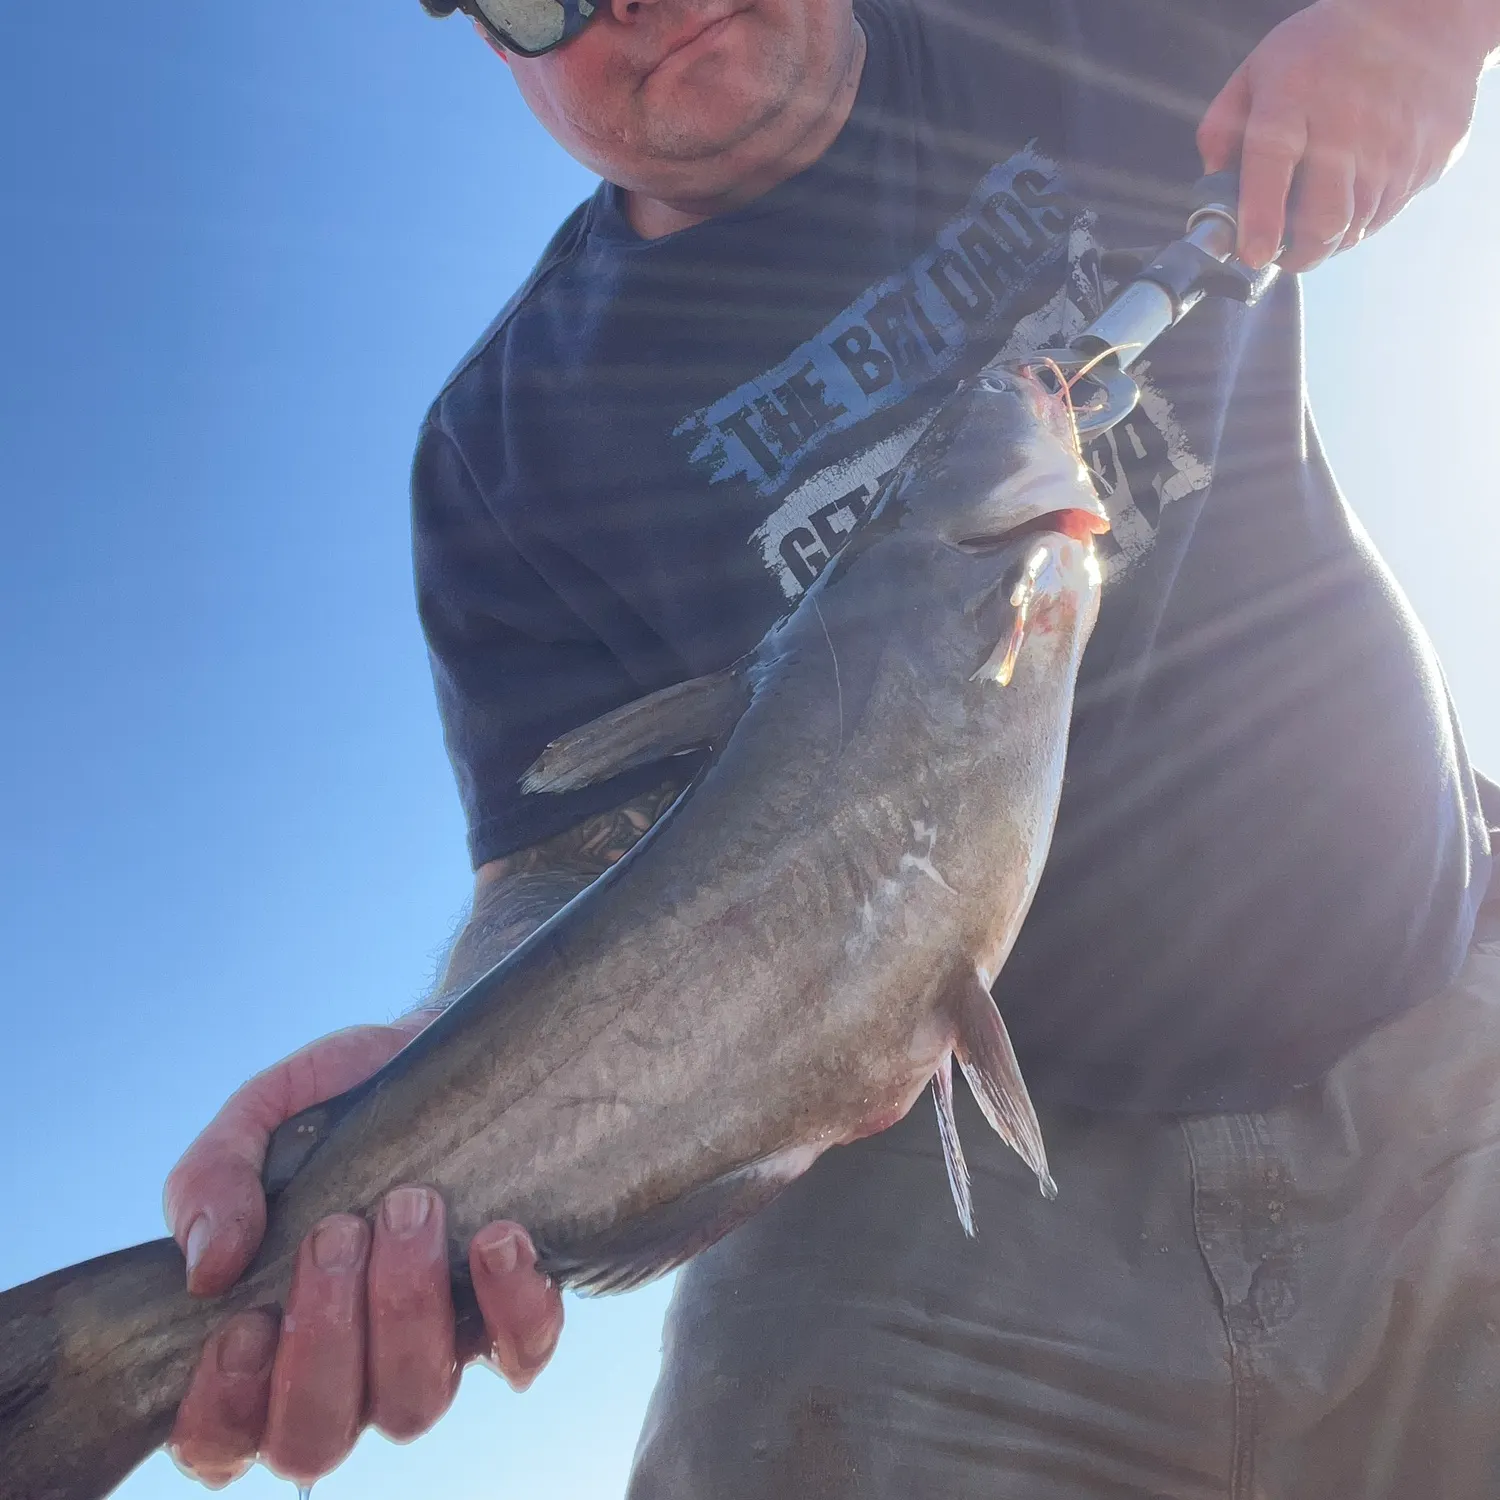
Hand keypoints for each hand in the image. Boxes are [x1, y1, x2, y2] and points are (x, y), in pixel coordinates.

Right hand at [161, 1021, 563, 1487]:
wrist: (434, 1056)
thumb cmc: (334, 1107)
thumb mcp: (259, 1116)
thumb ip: (210, 1179)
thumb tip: (208, 1266)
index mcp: (259, 1344)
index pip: (221, 1440)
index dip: (227, 1406)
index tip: (243, 1323)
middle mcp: (343, 1374)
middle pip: (316, 1437)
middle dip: (322, 1338)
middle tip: (337, 1231)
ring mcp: (429, 1356)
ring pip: (413, 1404)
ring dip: (406, 1307)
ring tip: (412, 1207)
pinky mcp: (508, 1322)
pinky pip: (518, 1355)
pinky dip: (509, 1306)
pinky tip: (497, 1236)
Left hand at [1197, 0, 1488, 270]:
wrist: (1425, 15)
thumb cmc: (1327, 48)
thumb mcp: (1260, 69)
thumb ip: (1222, 127)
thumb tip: (1213, 182)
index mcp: (1296, 97)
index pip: (1272, 166)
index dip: (1261, 220)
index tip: (1253, 255)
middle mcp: (1349, 123)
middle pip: (1324, 219)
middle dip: (1298, 254)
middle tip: (1284, 255)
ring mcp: (1396, 142)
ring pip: (1358, 226)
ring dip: (1331, 240)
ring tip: (1316, 226)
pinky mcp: (1430, 154)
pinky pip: (1390, 211)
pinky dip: (1366, 218)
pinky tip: (1355, 195)